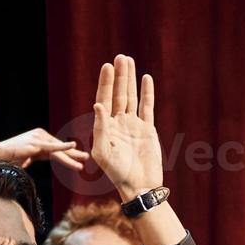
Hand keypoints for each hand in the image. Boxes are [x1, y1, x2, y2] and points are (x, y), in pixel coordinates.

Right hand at [0, 127, 88, 171]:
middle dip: (73, 154)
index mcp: (39, 139)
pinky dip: (63, 147)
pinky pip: (52, 147)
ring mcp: (38, 139)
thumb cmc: (8, 157)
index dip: (68, 155)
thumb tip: (34, 162)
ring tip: (83, 161)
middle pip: (59, 148)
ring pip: (58, 151)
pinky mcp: (36, 144)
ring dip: (71, 157)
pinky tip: (73, 146)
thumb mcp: (26, 157)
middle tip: (86, 158)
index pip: (57, 148)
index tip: (79, 159)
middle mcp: (40, 136)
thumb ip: (34, 157)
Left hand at [90, 55, 163, 201]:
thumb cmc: (118, 173)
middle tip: (120, 58)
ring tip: (129, 61)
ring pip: (131, 97)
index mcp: (105, 128)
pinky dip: (147, 93)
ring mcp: (133, 125)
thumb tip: (97, 105)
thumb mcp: (104, 152)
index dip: (105, 83)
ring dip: (130, 80)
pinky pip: (147, 107)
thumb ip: (100, 129)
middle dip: (119, 76)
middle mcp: (118, 124)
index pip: (104, 100)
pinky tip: (146, 78)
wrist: (140, 186)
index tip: (107, 66)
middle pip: (117, 94)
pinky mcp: (147, 130)